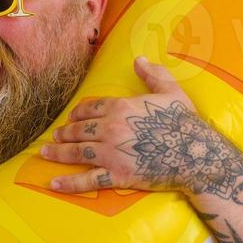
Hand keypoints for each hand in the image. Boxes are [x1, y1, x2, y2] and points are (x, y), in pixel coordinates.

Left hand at [40, 56, 234, 195]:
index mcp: (121, 107)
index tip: (72, 117)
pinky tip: (54, 183)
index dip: (79, 113)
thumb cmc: (185, 122)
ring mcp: (112, 153)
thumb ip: (153, 74)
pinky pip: (88, 180)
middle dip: (64, 133)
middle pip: (79, 130)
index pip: (90, 108)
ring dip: (59, 153)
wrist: (196, 155)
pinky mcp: (117, 175)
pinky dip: (69, 183)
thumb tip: (139, 59)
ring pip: (77, 152)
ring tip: (46, 153)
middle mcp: (111, 129)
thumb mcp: (171, 91)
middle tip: (55, 136)